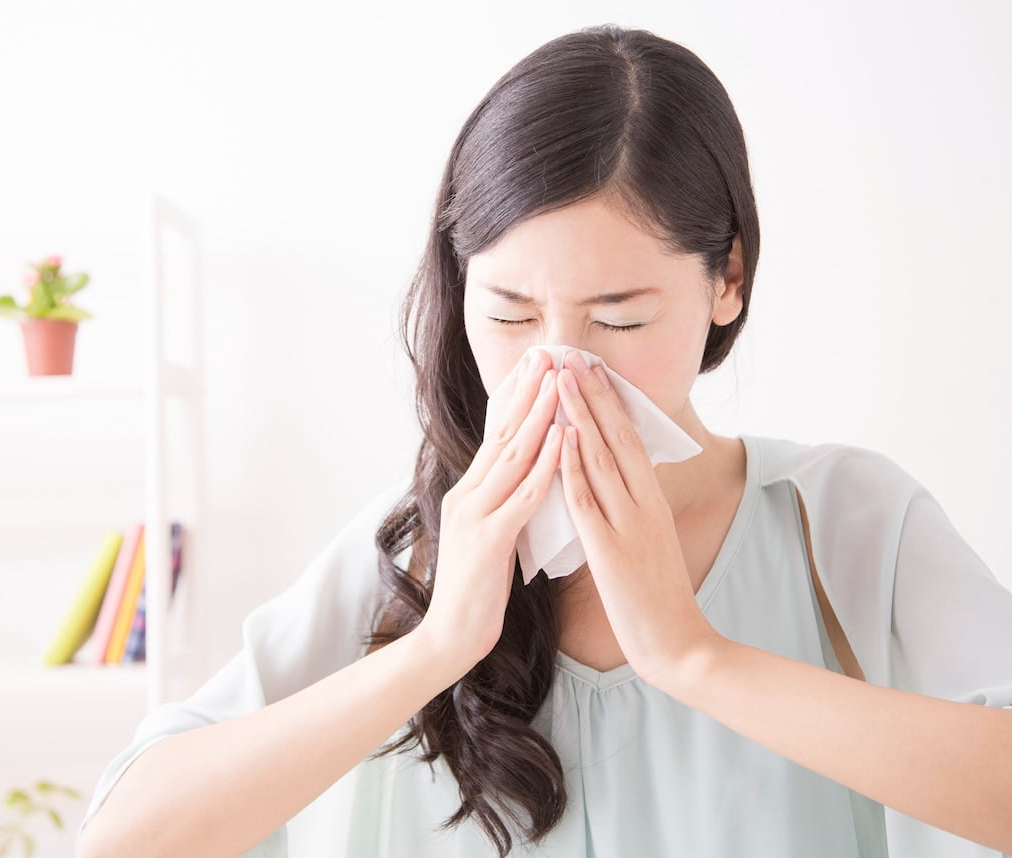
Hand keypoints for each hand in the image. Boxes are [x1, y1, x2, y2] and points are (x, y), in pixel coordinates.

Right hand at [417, 350, 564, 672]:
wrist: (450, 639)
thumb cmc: (476, 592)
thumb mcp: (489, 537)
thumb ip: (503, 504)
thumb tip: (526, 479)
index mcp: (470, 494)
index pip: (497, 437)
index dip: (518, 400)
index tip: (539, 366)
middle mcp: (467, 495)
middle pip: (502, 434)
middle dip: (528, 392)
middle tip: (550, 354)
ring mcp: (474, 516)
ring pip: (512, 456)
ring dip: (538, 415)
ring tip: (559, 381)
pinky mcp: (487, 540)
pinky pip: (522, 496)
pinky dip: (544, 465)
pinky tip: (562, 440)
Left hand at [553, 351, 722, 685]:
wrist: (679, 645)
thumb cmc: (657, 597)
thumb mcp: (648, 540)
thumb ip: (630, 509)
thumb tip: (610, 482)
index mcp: (652, 501)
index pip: (630, 440)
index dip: (608, 403)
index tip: (589, 370)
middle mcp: (645, 504)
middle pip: (618, 438)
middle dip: (594, 395)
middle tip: (573, 357)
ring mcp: (630, 525)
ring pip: (603, 460)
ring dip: (581, 417)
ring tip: (563, 381)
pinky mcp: (612, 551)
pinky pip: (589, 502)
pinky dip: (574, 468)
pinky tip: (561, 441)